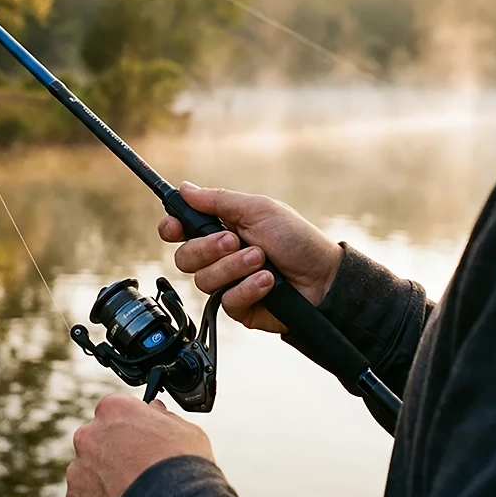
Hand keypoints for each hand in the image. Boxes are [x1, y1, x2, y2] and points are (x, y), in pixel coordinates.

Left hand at [63, 393, 214, 496]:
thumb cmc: (185, 471)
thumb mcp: (186, 431)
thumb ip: (162, 416)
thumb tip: (154, 409)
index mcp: (114, 410)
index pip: (114, 411)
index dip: (129, 428)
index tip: (141, 442)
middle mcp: (89, 436)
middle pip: (96, 442)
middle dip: (113, 455)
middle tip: (137, 473)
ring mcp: (78, 472)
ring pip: (88, 475)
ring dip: (104, 484)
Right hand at [158, 182, 343, 333]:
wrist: (324, 277)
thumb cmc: (296, 239)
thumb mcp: (259, 210)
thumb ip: (219, 201)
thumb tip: (185, 189)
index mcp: (220, 229)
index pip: (180, 230)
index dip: (171, 228)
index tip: (174, 227)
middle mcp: (219, 257)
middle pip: (184, 258)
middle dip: (208, 249)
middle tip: (235, 241)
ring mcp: (227, 283)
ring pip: (203, 281)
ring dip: (235, 267)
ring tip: (262, 260)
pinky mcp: (238, 307)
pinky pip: (226, 302)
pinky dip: (248, 289)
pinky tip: (267, 282)